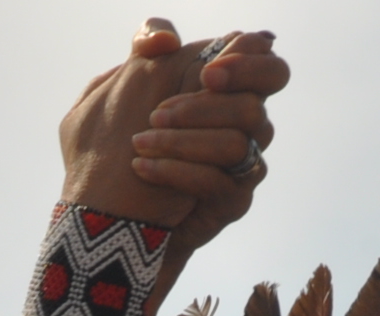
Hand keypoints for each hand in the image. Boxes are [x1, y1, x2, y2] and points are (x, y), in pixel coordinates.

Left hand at [58, 23, 284, 254]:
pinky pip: (217, 183)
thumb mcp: (122, 87)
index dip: (249, 64)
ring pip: (236, 145)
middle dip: (205, 107)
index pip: (268, 69)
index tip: (207, 72)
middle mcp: (245, 128)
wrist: (110, 212)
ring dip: (183, 141)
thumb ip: (146, 48)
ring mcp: (242, 167)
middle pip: (254, 107)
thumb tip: (165, 39)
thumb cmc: (121, 144)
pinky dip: (176, 171)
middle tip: (157, 113)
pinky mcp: (231, 202)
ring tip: (139, 143)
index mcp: (228, 93)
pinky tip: (141, 167)